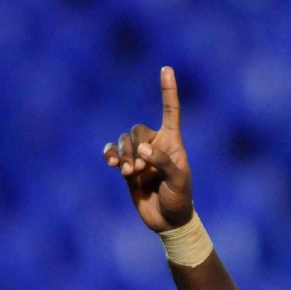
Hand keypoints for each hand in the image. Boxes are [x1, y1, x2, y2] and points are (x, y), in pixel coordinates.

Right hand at [102, 66, 192, 231]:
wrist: (168, 221)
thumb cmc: (179, 199)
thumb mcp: (178, 181)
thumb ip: (163, 162)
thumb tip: (142, 149)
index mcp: (173, 143)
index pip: (170, 112)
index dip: (168, 91)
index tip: (166, 68)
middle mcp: (156, 145)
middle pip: (137, 130)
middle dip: (135, 147)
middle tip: (140, 169)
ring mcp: (140, 156)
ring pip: (123, 141)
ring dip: (123, 155)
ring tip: (129, 174)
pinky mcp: (127, 168)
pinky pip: (113, 152)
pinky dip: (110, 155)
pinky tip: (111, 164)